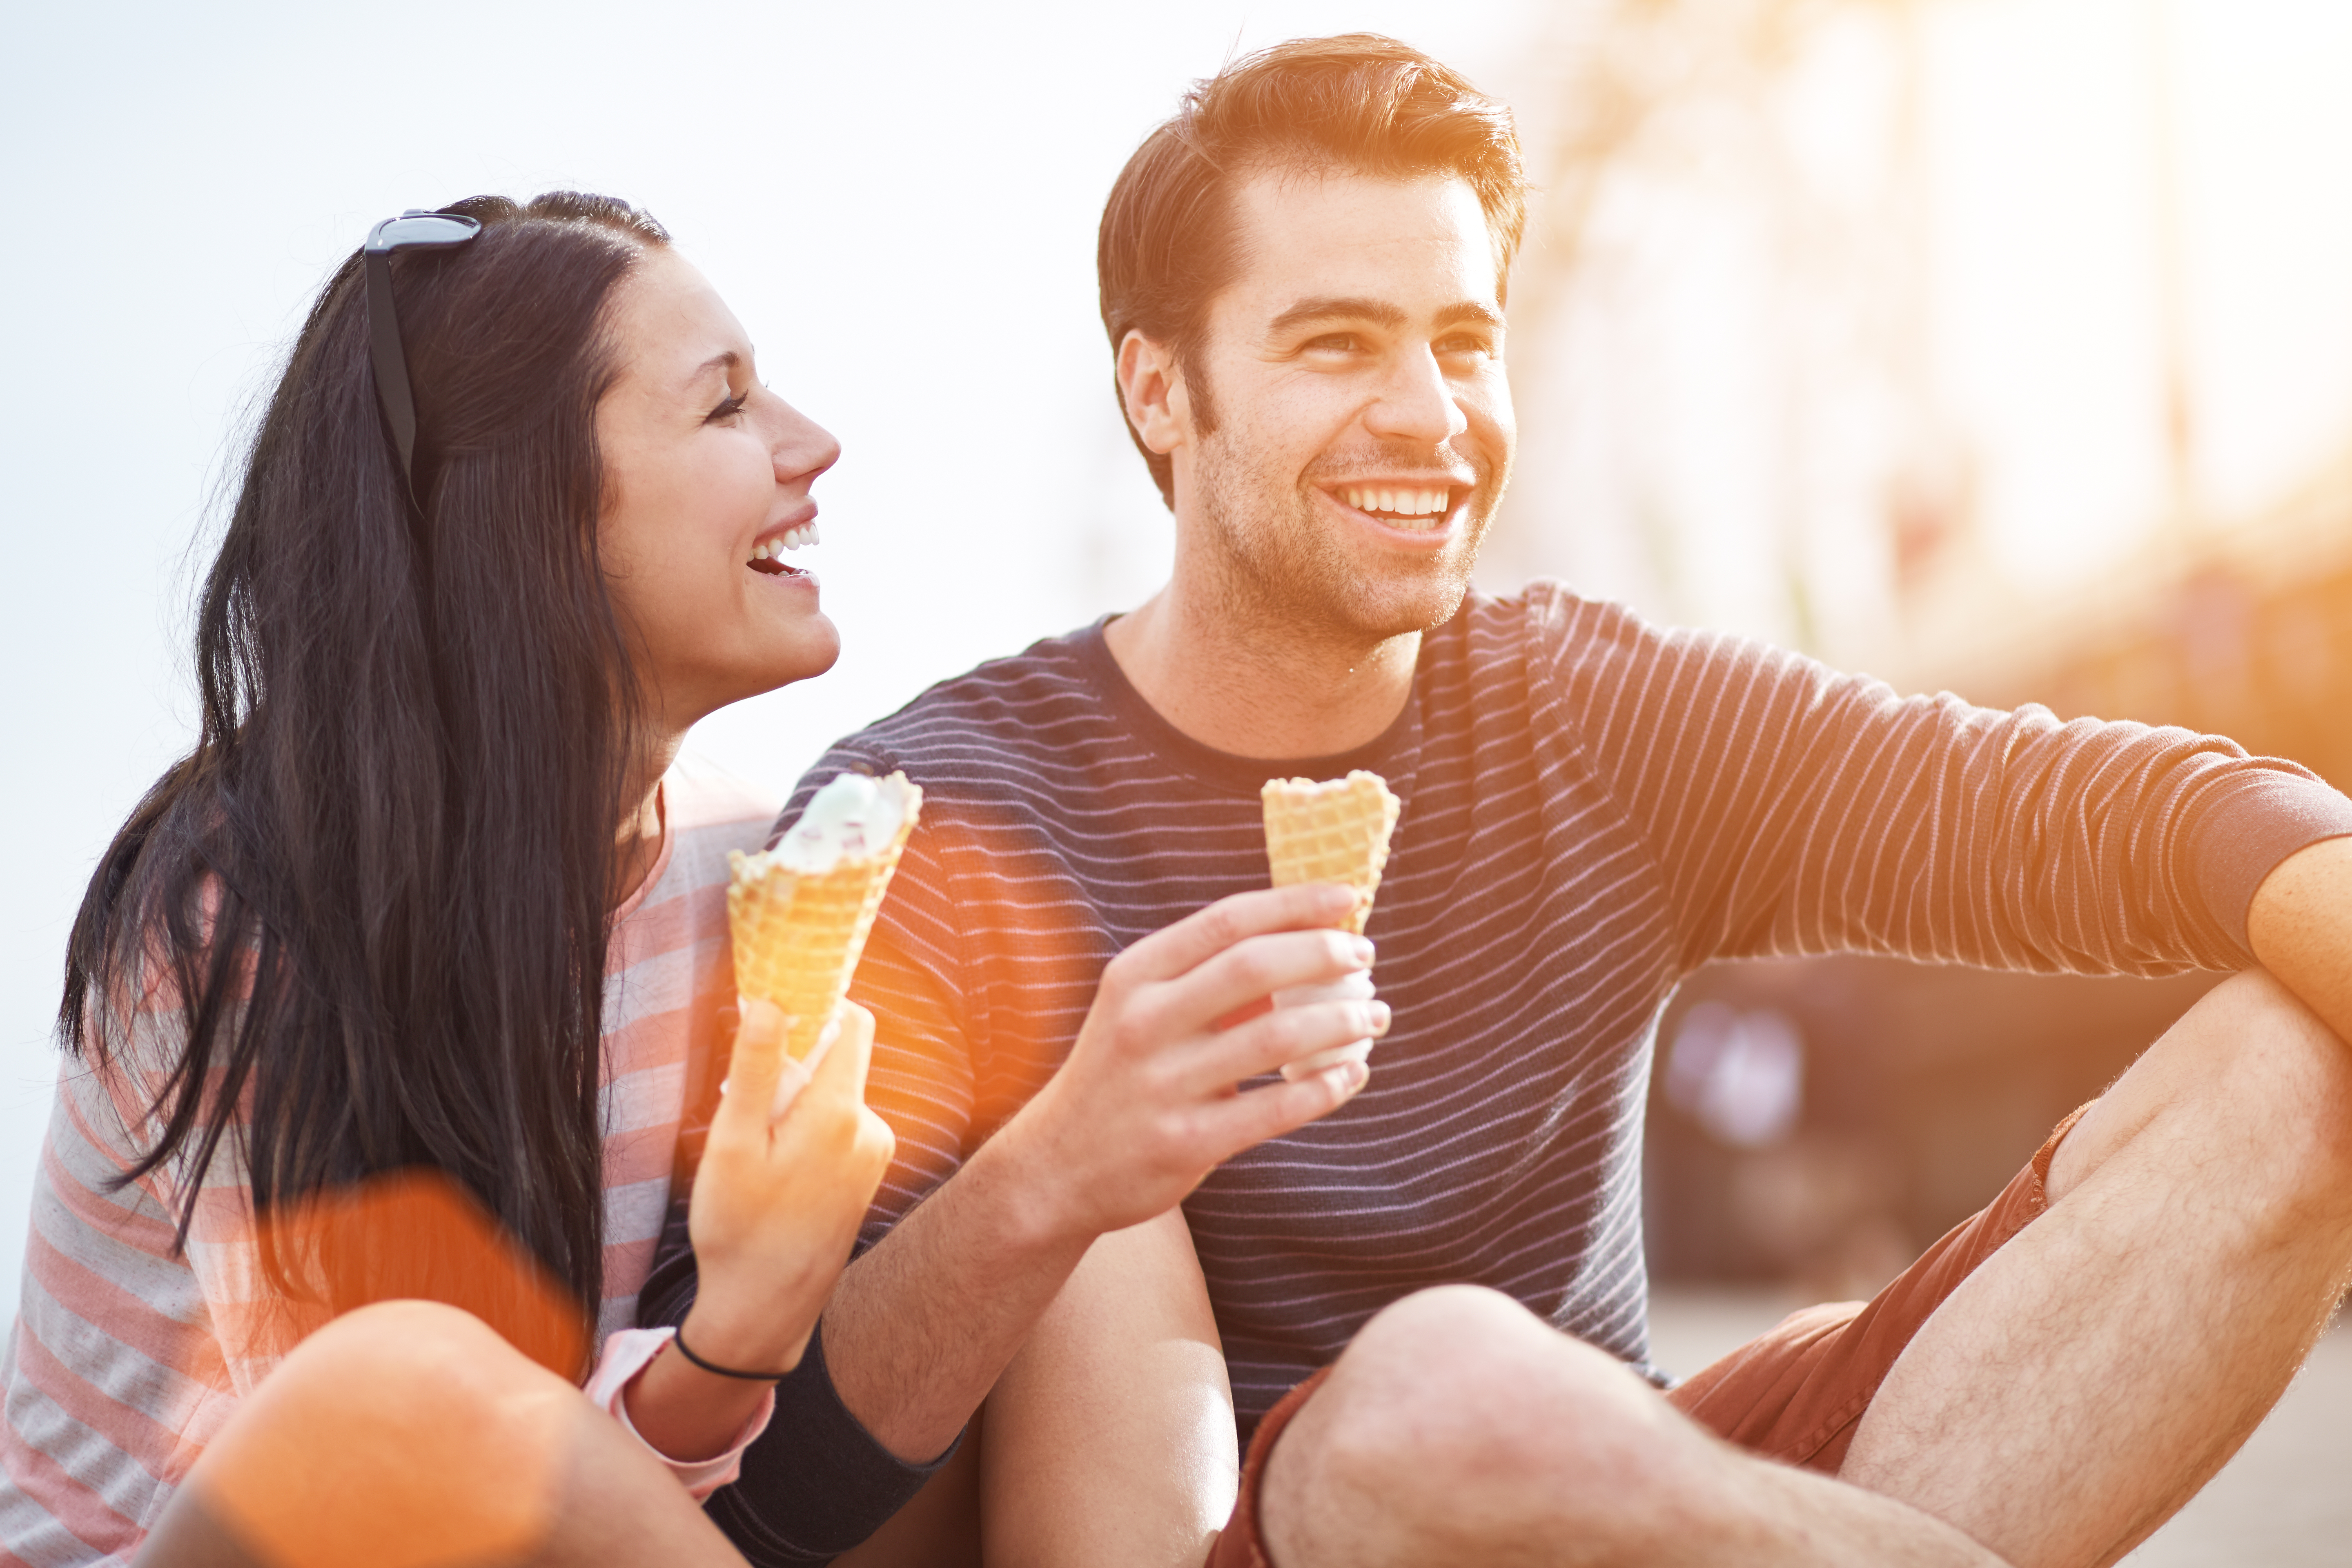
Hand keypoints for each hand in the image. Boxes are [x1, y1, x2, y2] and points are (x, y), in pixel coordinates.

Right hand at [678, 997, 896, 1374]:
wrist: (766, 1307)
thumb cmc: (740, 1229)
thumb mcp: (733, 1144)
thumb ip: (756, 1068)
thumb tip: (770, 1000)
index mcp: (840, 1113)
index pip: (852, 1022)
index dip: (815, 1003)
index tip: (771, 1009)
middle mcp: (871, 1127)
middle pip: (837, 1058)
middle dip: (791, 1064)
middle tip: (743, 1103)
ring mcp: (873, 1153)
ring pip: (832, 1094)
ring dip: (794, 1102)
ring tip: (755, 1150)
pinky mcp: (866, 1173)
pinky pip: (838, 1126)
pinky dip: (805, 1130)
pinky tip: (775, 1170)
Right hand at [994, 883, 1387, 1243]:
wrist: (1058, 1166)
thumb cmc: (1122, 1073)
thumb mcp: (1142, 1010)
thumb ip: (1208, 978)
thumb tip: (1307, 943)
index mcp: (1136, 976)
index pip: (1225, 920)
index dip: (1293, 904)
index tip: (1346, 899)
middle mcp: (1143, 1022)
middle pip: (1253, 968)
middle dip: (1323, 955)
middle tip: (1365, 958)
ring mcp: (1161, 1084)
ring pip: (1276, 1037)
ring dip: (1340, 1021)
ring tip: (1374, 1016)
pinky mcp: (1184, 1141)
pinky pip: (1276, 1107)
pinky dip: (1327, 1087)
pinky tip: (1352, 1074)